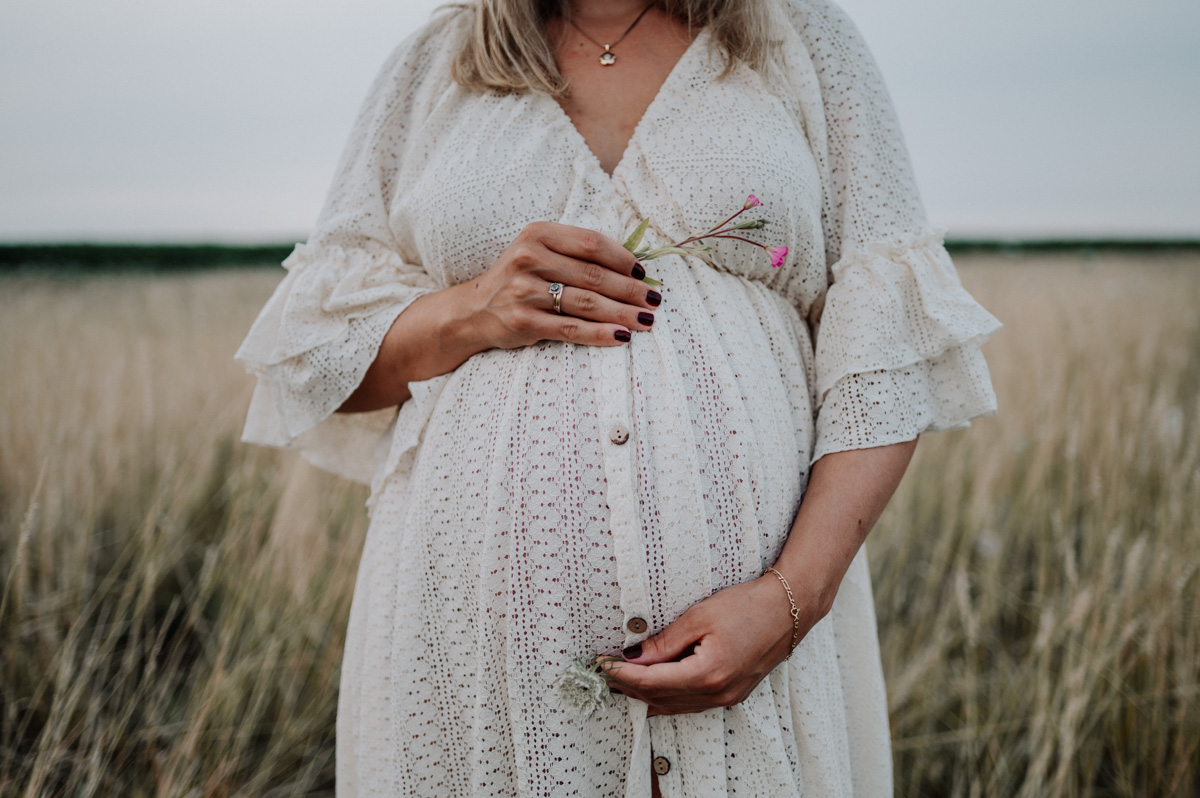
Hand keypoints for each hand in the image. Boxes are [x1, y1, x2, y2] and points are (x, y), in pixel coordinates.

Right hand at [467, 221, 661, 348]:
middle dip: (630, 290)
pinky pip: (572, 329)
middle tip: (654, 301)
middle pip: (594, 274)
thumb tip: (633, 267)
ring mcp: (524, 291)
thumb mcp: (538, 254)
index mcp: (537, 234)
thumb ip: (575, 254)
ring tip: (646, 320)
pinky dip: (601, 334)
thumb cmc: (518, 280)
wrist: (473, 311)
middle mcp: (528, 258)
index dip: (623, 258)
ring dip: (622, 313)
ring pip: (587, 303)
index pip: (591, 242)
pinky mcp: (523, 321)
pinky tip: (622, 337)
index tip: (644, 273)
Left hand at [600, 574, 828, 715]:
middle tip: (603, 673)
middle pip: (660, 699)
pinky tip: (653, 687)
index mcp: (709, 674)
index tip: (601, 666)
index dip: (622, 676)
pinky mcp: (732, 694)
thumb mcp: (699, 617)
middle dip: (628, 688)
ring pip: (674, 705)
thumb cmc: (747, 606)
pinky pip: (690, 703)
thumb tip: (633, 657)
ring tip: (620, 681)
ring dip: (645, 695)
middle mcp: (718, 693)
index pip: (652, 683)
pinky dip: (667, 696)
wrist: (789, 609)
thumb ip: (665, 642)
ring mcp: (727, 697)